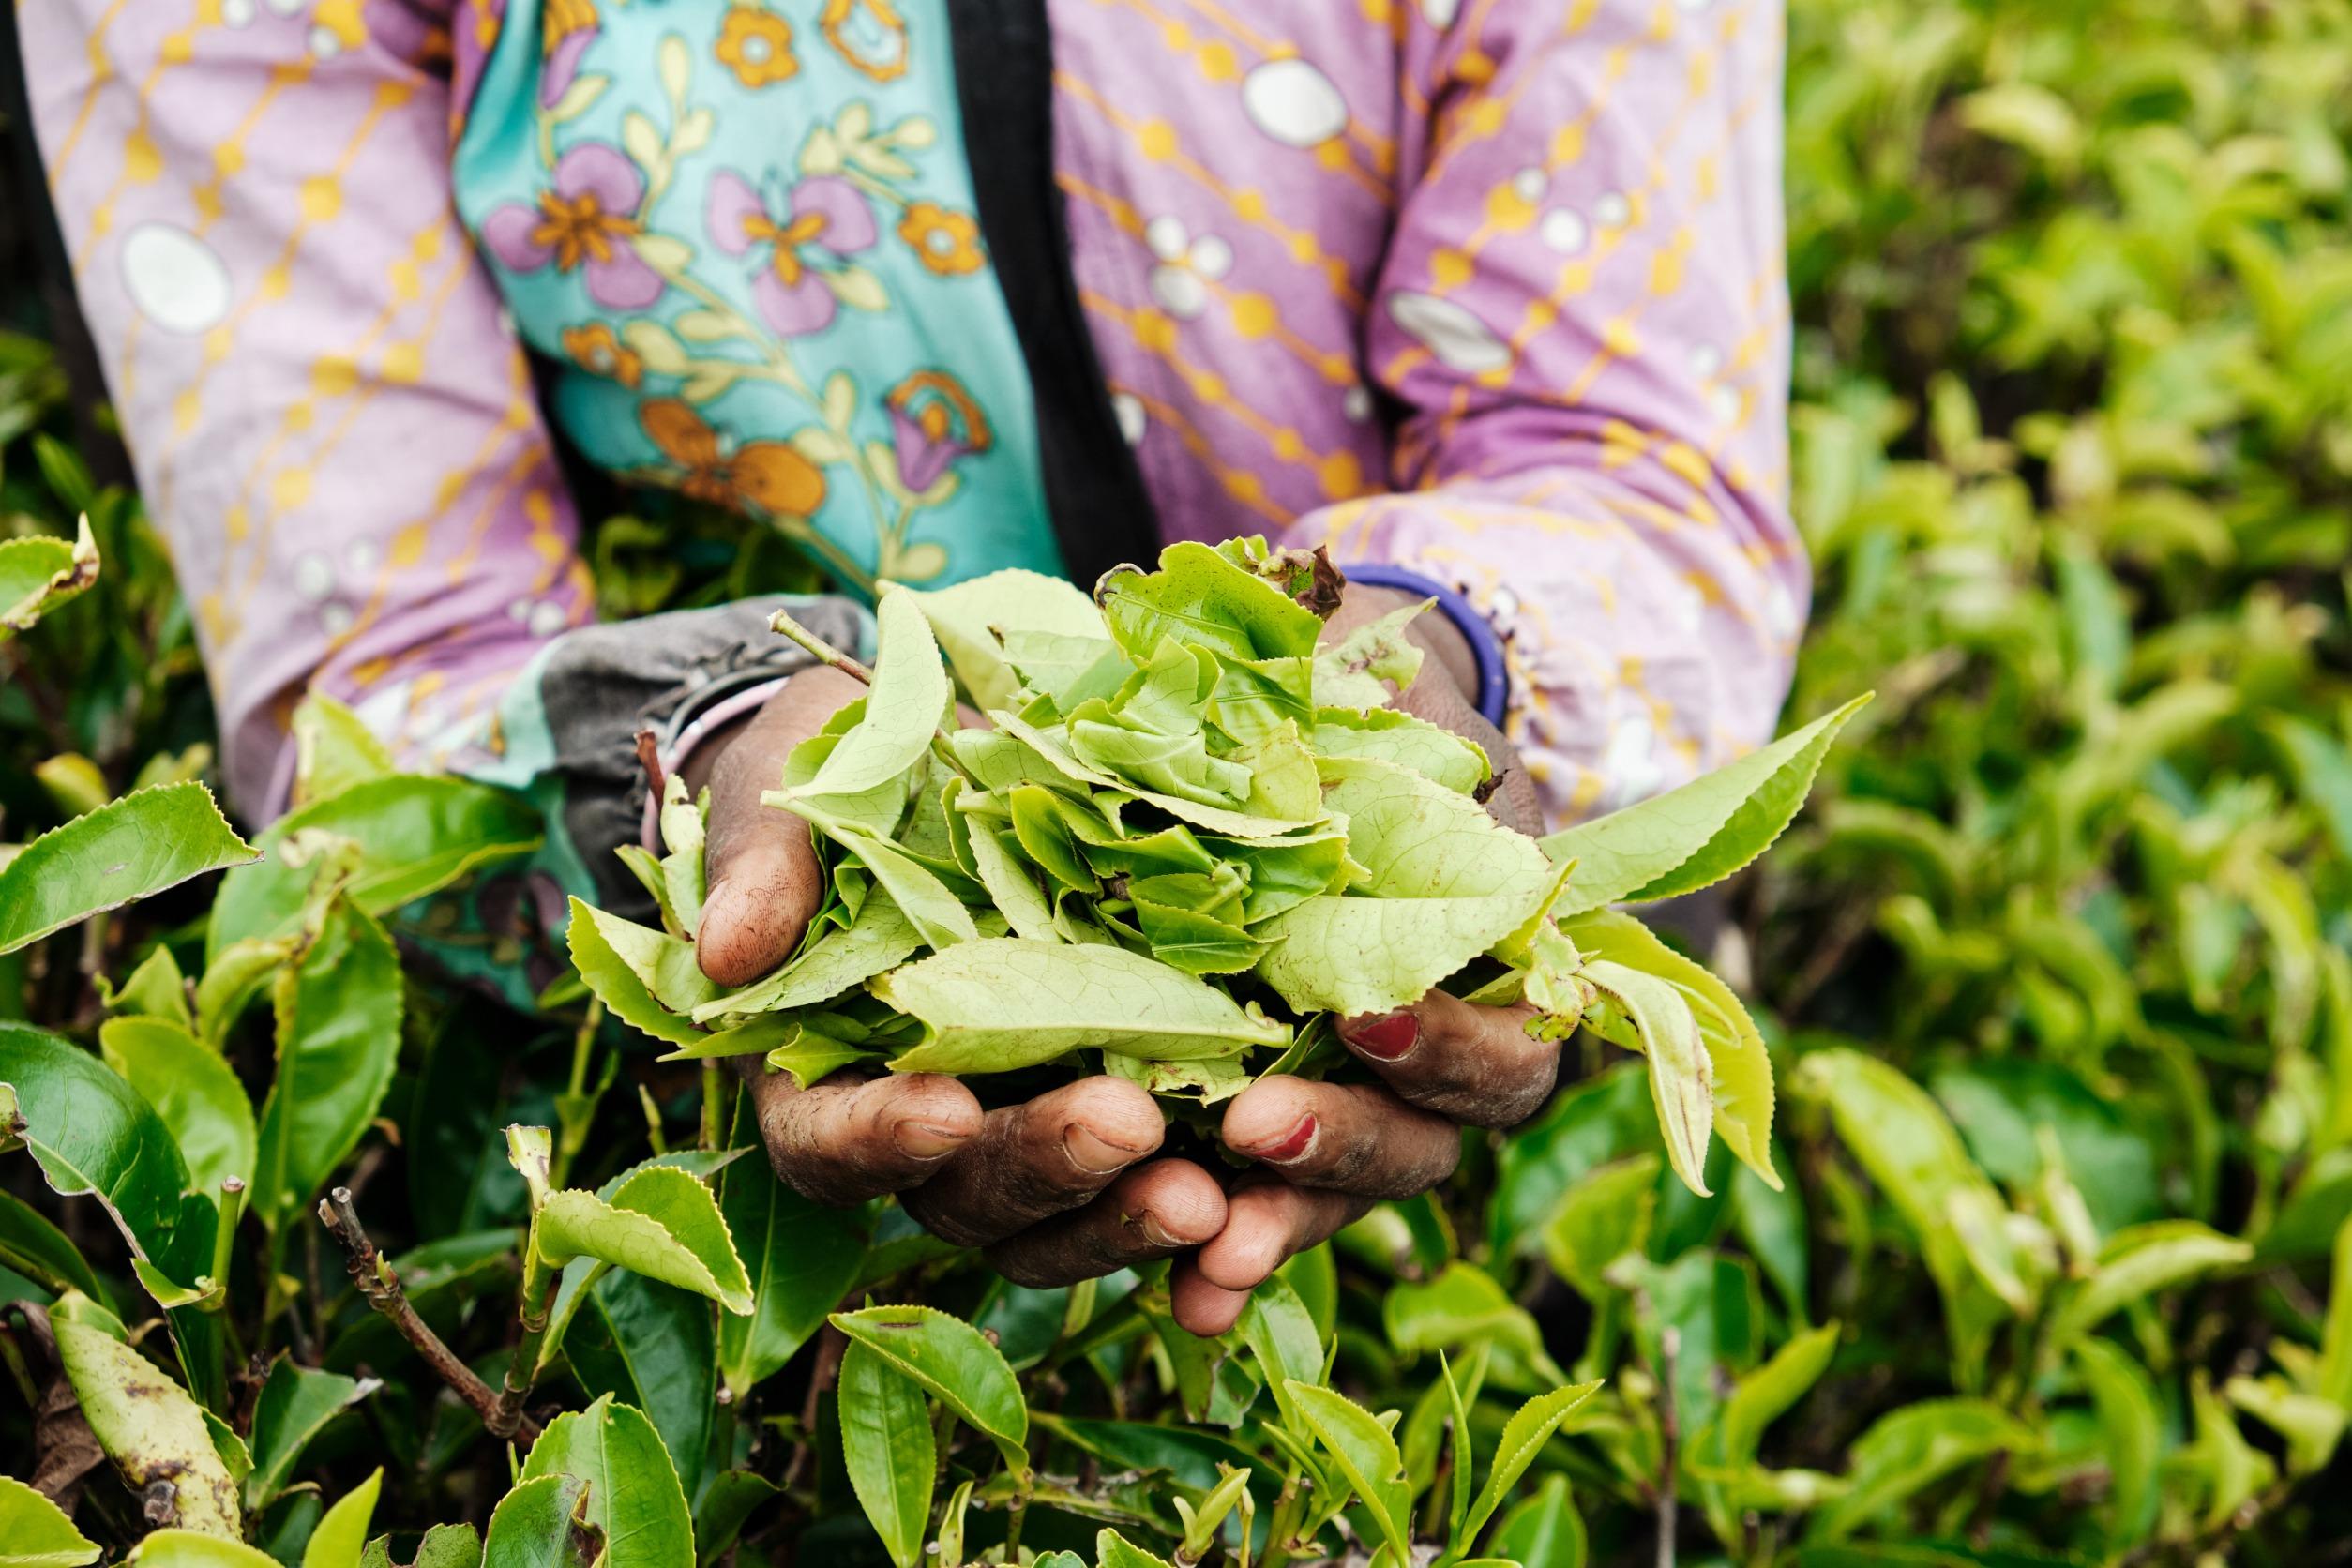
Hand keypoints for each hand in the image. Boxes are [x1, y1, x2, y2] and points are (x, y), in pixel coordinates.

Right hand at [688, 668, 1228, 1286]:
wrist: (943, 744)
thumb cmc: (840, 767)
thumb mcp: (795, 786)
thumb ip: (764, 869)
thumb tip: (723, 955)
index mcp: (820, 1069)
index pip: (828, 1145)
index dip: (878, 1140)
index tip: (943, 1110)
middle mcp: (921, 1126)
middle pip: (964, 1197)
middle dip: (1045, 1170)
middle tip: (1131, 1130)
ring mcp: (1024, 1123)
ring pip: (1063, 1219)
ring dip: (1130, 1216)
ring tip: (1213, 1194)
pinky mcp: (1119, 1096)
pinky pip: (1155, 1177)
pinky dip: (1211, 1196)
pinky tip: (1265, 1189)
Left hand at [1168, 584, 1559, 1334]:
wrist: (1280, 733)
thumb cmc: (1343, 699)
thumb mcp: (1366, 686)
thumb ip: (1370, 706)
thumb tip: (1334, 677)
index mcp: (1490, 965)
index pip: (1503, 1036)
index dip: (1447, 1040)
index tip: (1368, 1011)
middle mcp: (1433, 1066)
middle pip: (1424, 1147)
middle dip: (1344, 1142)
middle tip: (1257, 1126)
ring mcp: (1346, 1111)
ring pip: (1332, 1202)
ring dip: (1275, 1229)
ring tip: (1208, 1249)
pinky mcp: (1253, 1137)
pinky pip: (1246, 1213)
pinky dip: (1216, 1257)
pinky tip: (1184, 1300)